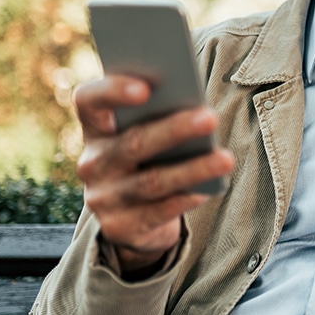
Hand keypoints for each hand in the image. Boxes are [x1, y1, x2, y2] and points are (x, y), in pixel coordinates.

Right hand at [74, 76, 233, 274]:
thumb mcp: (147, 134)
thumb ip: (159, 116)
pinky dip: (186, 198)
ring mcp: (103, 198)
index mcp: (95, 128)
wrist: (134, 218)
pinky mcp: (119, 227)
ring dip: (193, 169)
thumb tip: (197, 107)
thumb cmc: (150, 159)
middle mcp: (92, 162)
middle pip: (133, 143)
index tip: (145, 88)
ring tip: (225, 159)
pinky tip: (209, 189)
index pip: (89, 101)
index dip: (112, 92)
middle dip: (175, 130)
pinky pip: (159, 212)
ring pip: (152, 181)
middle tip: (210, 117)